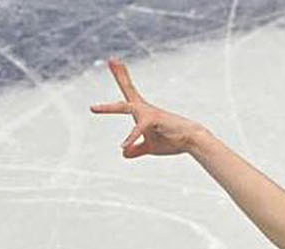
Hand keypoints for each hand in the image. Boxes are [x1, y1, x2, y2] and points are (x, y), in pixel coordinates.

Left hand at [89, 57, 206, 157]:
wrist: (191, 141)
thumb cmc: (172, 141)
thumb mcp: (150, 147)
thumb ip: (136, 149)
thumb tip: (123, 153)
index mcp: (142, 112)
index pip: (127, 95)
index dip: (121, 77)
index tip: (114, 62)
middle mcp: (143, 108)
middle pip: (128, 88)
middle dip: (120, 75)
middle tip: (112, 59)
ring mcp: (147, 113)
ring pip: (124, 107)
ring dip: (109, 108)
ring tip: (93, 108)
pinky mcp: (152, 121)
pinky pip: (137, 130)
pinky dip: (130, 139)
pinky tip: (123, 146)